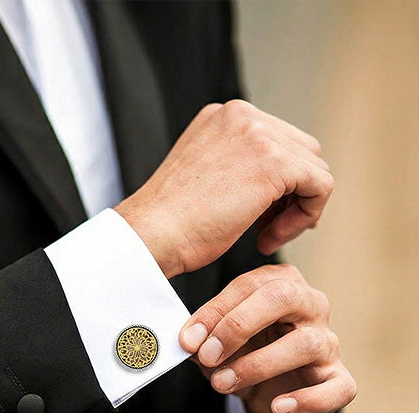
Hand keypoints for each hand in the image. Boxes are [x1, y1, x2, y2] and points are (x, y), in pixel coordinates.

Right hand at [115, 100, 333, 278]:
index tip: (258, 220)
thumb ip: (237, 167)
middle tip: (267, 230)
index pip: (277, 140)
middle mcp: (242, 114)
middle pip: (302, 149)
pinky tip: (269, 240)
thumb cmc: (169, 223)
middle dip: (292, 194)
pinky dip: (304, 217)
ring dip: (297, 209)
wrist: (151, 235)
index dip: (278, 185)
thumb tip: (275, 185)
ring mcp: (259, 133)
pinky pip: (320, 186)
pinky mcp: (274, 162)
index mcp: (224, 116)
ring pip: (314, 168)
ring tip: (265, 238)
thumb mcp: (205, 178)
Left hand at [179, 263, 356, 412]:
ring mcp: (329, 342)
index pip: (249, 285)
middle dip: (239, 326)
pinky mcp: (340, 381)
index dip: (215, 312)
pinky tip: (278, 406)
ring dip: (258, 365)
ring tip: (223, 383)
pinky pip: (336, 388)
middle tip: (207, 355)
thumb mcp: (220, 345)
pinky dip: (307, 399)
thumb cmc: (246, 355)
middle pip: (284, 297)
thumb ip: (206, 340)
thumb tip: (189, 343)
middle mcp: (311, 306)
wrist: (271, 397)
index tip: (188, 340)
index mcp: (282, 284)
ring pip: (306, 343)